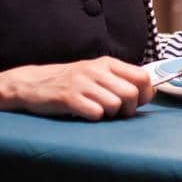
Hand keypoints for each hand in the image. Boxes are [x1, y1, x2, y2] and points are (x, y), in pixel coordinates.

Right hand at [0, 57, 152, 120]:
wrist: (31, 84)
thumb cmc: (70, 82)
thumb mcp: (96, 73)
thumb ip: (120, 80)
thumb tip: (150, 93)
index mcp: (107, 63)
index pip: (143, 77)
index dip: (145, 94)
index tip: (136, 103)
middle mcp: (97, 71)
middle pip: (131, 94)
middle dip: (129, 109)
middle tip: (117, 113)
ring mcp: (82, 83)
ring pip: (115, 105)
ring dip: (111, 115)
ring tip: (99, 112)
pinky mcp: (68, 98)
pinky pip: (95, 113)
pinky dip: (95, 118)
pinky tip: (86, 114)